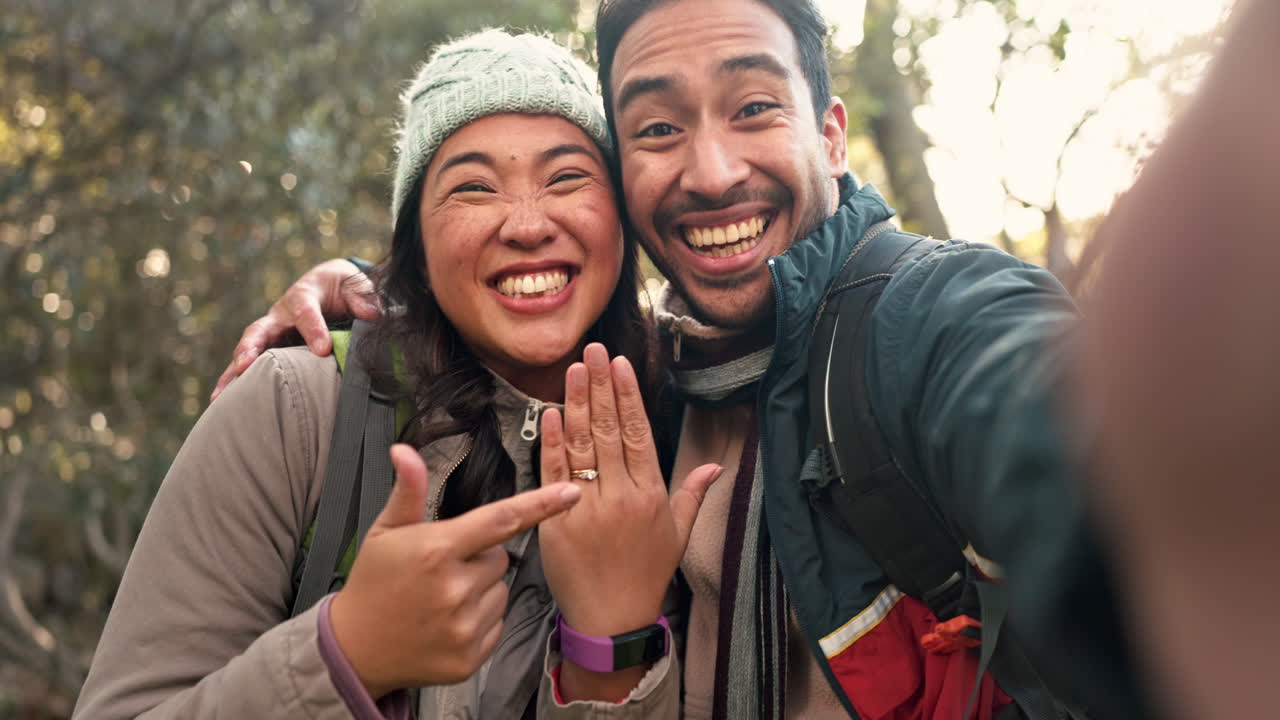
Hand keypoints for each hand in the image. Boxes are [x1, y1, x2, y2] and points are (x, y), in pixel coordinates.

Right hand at [211, 259, 379, 400]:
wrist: (330, 286)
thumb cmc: (344, 287)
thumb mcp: (356, 285)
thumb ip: (363, 297)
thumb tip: (371, 315)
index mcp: (304, 296)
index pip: (306, 311)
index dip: (313, 329)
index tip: (322, 350)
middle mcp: (280, 315)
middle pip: (260, 330)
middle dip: (251, 347)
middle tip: (246, 366)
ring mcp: (271, 334)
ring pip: (247, 352)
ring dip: (233, 374)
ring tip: (220, 398)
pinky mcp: (268, 350)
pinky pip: (248, 368)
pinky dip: (234, 384)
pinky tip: (220, 404)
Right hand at [329, 444, 581, 697]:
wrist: (355, 649)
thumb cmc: (373, 583)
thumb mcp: (385, 531)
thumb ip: (407, 490)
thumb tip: (404, 450)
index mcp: (437, 550)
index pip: (501, 519)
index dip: (541, 504)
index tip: (571, 492)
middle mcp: (454, 588)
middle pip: (500, 558)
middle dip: (479, 558)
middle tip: (443, 569)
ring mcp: (463, 626)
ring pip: (501, 591)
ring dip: (481, 590)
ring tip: (442, 597)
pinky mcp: (469, 658)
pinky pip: (496, 624)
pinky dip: (479, 621)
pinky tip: (447, 622)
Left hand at [538, 344, 721, 697]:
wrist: (612, 620)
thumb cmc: (646, 575)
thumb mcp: (678, 535)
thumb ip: (692, 494)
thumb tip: (715, 466)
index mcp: (650, 495)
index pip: (639, 435)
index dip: (628, 397)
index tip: (622, 366)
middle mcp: (620, 497)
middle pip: (609, 431)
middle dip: (600, 386)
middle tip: (595, 350)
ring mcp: (587, 508)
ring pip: (581, 446)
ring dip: (575, 404)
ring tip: (573, 370)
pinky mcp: (557, 521)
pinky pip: (553, 474)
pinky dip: (551, 442)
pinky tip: (550, 413)